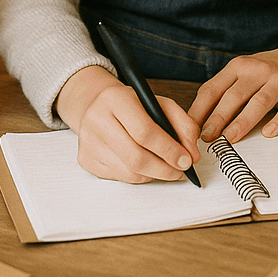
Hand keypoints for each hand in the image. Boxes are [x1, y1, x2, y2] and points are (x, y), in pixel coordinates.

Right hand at [56, 66, 200, 183]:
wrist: (97, 104)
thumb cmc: (132, 104)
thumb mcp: (160, 103)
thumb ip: (183, 124)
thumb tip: (192, 154)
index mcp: (116, 98)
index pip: (144, 131)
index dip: (168, 150)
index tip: (186, 160)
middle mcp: (97, 119)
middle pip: (135, 157)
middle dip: (164, 169)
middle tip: (180, 171)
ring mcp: (88, 141)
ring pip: (128, 172)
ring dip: (154, 175)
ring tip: (167, 169)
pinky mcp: (85, 159)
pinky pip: (118, 177)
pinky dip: (138, 176)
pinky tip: (146, 166)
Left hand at [187, 23, 277, 144]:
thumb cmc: (272, 68)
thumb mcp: (245, 70)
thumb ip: (226, 89)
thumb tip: (199, 119)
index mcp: (240, 66)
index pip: (213, 88)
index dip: (199, 109)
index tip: (190, 128)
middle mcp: (259, 70)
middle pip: (234, 96)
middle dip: (217, 118)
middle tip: (206, 138)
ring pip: (259, 102)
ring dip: (242, 123)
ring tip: (229, 139)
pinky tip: (268, 133)